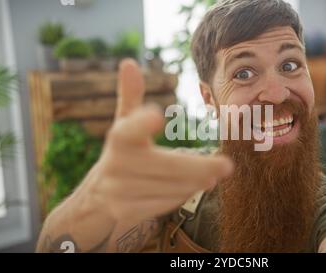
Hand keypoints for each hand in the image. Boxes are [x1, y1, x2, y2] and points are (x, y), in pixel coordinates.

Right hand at [87, 59, 233, 221]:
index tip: (156, 114)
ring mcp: (121, 190)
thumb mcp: (124, 123)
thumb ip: (130, 95)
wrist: (98, 196)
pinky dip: (184, 195)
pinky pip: (165, 203)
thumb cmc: (122, 151)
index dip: (141, 123)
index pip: (128, 130)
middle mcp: (117, 165)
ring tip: (214, 175)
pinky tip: (196, 187)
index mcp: (119, 138)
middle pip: (166, 166)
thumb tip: (129, 62)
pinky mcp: (127, 211)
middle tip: (227, 166)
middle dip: (199, 168)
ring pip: (170, 187)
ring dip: (195, 182)